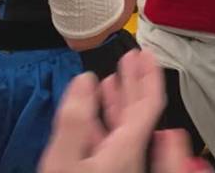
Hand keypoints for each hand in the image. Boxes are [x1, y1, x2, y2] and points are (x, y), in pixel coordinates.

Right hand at [39, 49, 172, 172]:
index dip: (150, 75)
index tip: (147, 53)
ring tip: (112, 78)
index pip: (150, 103)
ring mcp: (119, 163)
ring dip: (119, 99)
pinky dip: (102, 120)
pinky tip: (91, 114)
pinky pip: (110, 139)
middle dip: (135, 80)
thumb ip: (74, 121)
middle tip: (131, 56)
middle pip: (138, 110)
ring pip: (123, 125)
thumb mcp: (64, 160)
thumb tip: (83, 82)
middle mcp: (128, 154)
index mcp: (126, 147)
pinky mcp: (106, 169)